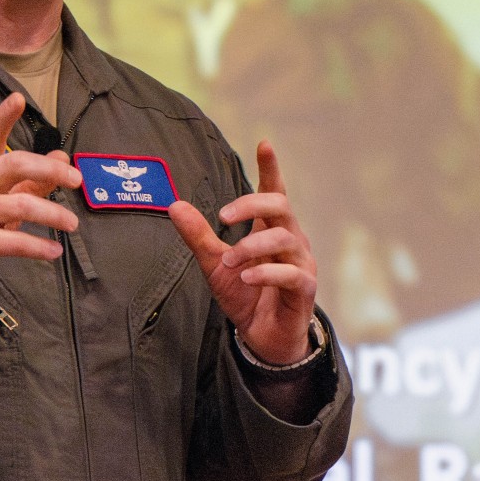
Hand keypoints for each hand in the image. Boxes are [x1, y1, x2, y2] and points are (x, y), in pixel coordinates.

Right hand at [0, 93, 80, 342]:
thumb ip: (29, 182)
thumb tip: (62, 159)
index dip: (2, 118)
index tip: (18, 99)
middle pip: (13, 165)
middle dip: (50, 171)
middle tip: (76, 181)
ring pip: (20, 205)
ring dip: (53, 215)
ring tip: (71, 224)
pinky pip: (14, 242)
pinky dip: (39, 247)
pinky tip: (53, 252)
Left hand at [168, 140, 317, 364]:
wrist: (261, 336)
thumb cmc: (245, 295)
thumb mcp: (214, 264)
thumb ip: (199, 236)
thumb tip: (175, 205)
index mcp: (270, 230)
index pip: (274, 193)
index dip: (271, 169)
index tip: (264, 144)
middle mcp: (290, 241)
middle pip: (281, 206)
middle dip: (252, 204)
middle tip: (223, 216)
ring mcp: (301, 264)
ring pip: (285, 239)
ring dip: (252, 246)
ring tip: (230, 261)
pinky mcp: (304, 289)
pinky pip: (291, 274)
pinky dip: (267, 273)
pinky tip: (247, 278)